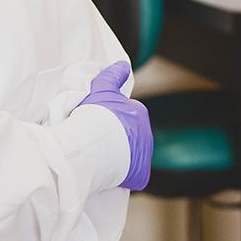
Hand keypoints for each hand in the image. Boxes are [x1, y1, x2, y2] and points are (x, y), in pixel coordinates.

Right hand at [76, 61, 151, 190]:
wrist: (93, 144)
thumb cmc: (96, 116)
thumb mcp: (102, 89)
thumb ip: (113, 75)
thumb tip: (124, 64)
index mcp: (140, 113)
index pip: (127, 118)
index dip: (110, 122)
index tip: (97, 126)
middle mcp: (147, 134)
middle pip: (130, 138)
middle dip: (117, 140)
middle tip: (97, 143)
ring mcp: (145, 156)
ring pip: (131, 157)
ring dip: (120, 158)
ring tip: (100, 159)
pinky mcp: (141, 175)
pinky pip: (133, 175)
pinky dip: (123, 176)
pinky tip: (109, 174)